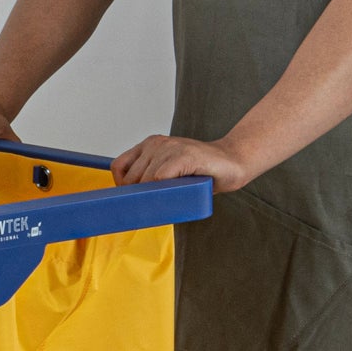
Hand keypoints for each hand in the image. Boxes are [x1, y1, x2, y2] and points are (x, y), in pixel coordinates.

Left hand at [111, 134, 251, 192]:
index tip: (135, 200)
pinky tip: (178, 190)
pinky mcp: (184, 154)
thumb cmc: (200, 173)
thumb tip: (127, 207)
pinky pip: (161, 178)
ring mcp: (170, 147)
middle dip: (139, 197)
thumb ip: (148, 183)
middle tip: (157, 204)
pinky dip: (165, 190)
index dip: (122, 188)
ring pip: (145, 180)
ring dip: (155, 195)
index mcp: (149, 146)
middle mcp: (156, 143)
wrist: (233, 162)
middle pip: (130, 179)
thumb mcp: (167, 176)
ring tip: (172, 196)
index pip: (118, 167)